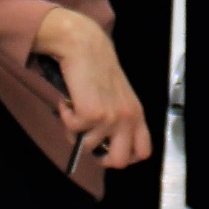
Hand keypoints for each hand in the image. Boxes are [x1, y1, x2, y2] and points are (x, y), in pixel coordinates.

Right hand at [30, 6, 151, 172]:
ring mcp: (110, 119)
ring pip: (88, 147)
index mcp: (137, 114)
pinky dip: (65, 118)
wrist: (85, 46)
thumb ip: (119, 120)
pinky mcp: (91, 115)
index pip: (143, 152)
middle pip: (119, 162)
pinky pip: (72, 131)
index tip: (109, 150)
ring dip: (76, 131)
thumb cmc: (98, 69)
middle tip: (88, 140)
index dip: (125, 156)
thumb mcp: (119, 97)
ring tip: (75, 110)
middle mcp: (128, 119)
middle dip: (100, 157)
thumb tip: (105, 147)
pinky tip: (68, 102)